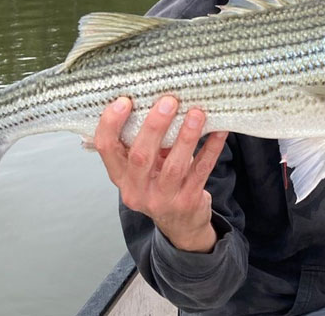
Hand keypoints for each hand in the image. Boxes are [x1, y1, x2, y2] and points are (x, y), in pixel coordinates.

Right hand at [94, 96, 227, 251]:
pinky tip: (219, 131)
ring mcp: (163, 199)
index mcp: (120, 176)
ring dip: (186, 137)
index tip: (125, 101)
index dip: (111, 124)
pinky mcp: (188, 202)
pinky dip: (211, 149)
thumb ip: (145, 141)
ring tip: (197, 113)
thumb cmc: (160, 183)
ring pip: (174, 166)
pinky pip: (201, 171)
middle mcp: (136, 190)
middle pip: (141, 156)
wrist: (181, 224)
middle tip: (169, 101)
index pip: (105, 148)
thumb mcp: (145, 167)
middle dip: (155, 126)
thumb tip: (158, 99)